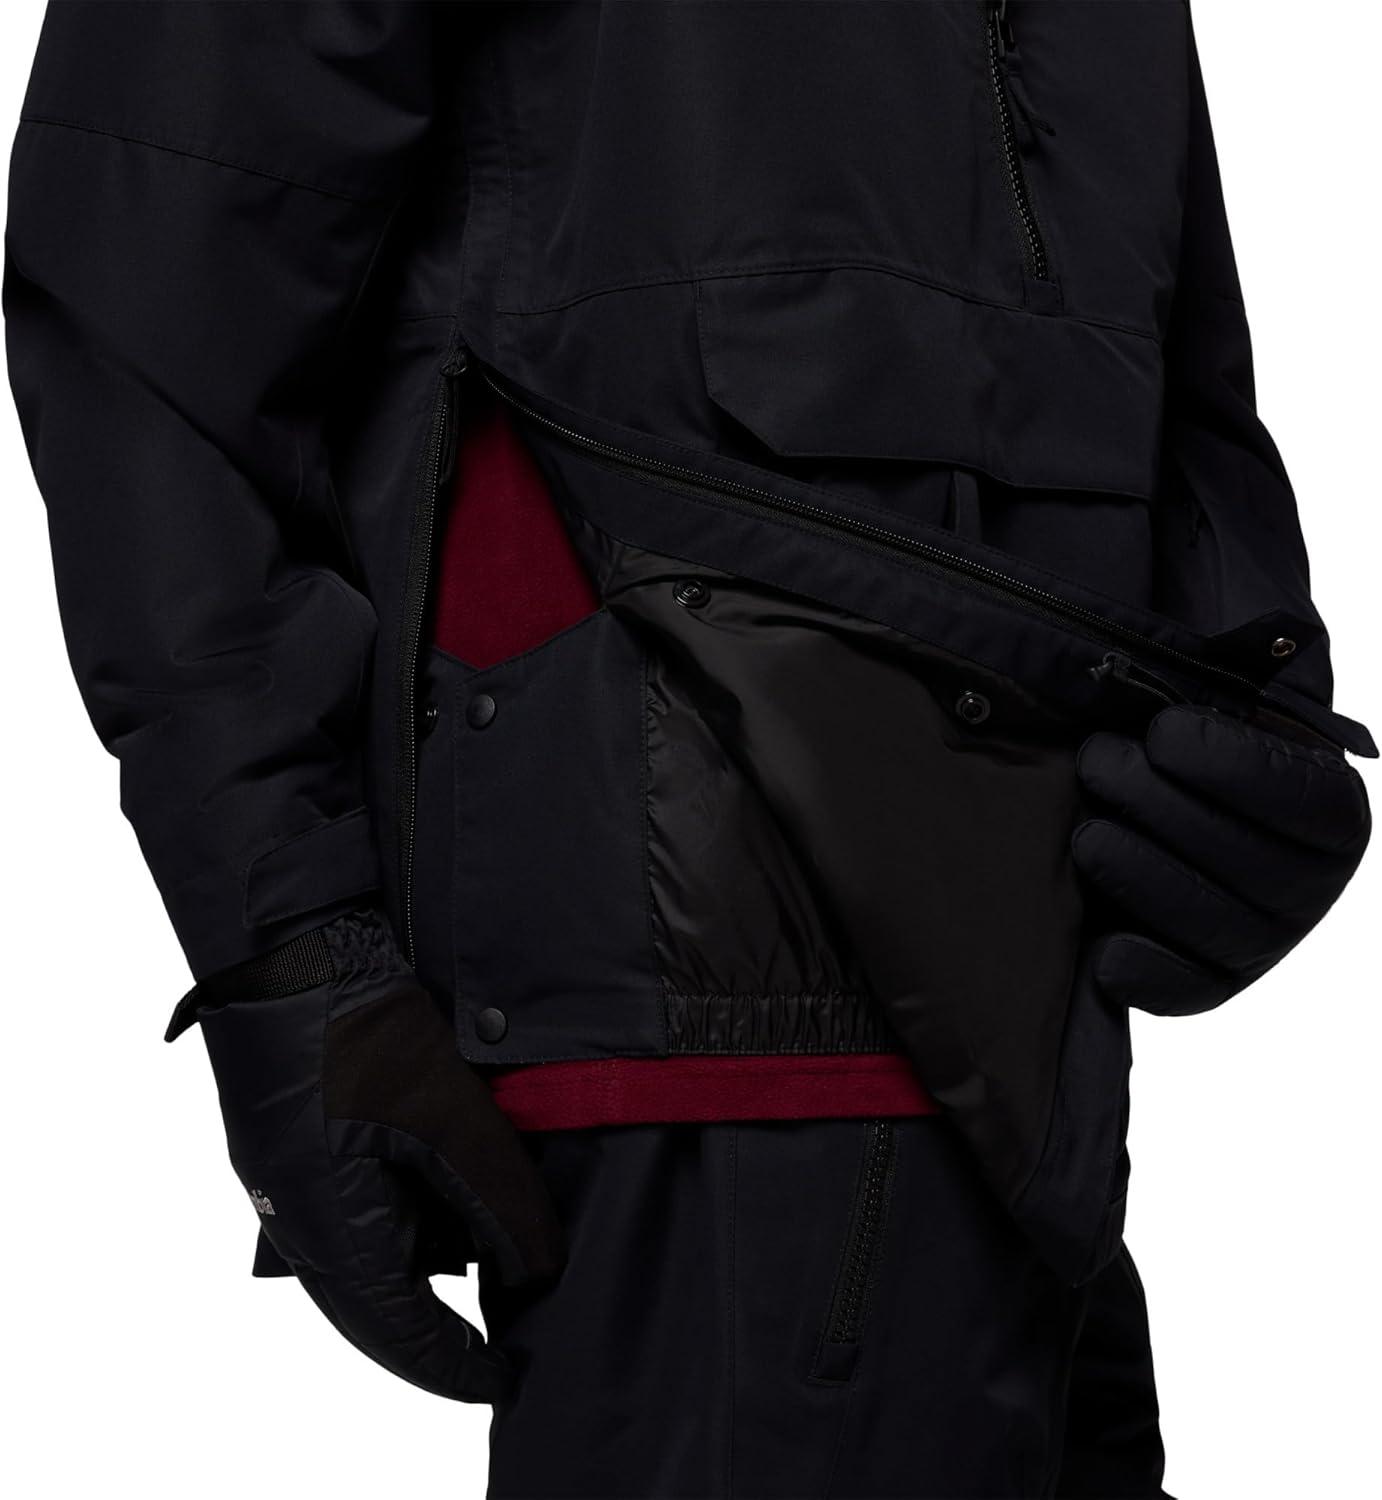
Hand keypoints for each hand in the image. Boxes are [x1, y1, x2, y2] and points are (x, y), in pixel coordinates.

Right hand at [186, 913, 562, 1401]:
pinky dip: (393, 1228)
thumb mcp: (449, 1115)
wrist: (284, 956)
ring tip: (479, 1278)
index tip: (502, 1383)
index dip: (454, 1365)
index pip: (398, 1333)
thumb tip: (535, 1267)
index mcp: (329, 1229)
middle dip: (433, 1335)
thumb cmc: (361, 1032)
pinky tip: (437, 1210)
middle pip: (371, 1309)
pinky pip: (343, 1219)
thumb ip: (496, 1198)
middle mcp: (295, 1223)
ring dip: (413, 1277)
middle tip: (492, 1350)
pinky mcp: (285, 1154)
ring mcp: (283, 1188)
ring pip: (357, 1263)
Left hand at [1071, 706, 1369, 1015]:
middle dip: (1159, 806)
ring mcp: (1262, 939)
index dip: (1230, 765)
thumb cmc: (1179, 743)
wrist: (1148, 800)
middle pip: (1244, 859)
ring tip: (1086, 833)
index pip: (1298, 796)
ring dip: (1141, 875)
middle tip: (1097, 763)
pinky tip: (1105, 952)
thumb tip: (1257, 636)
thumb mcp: (1214, 701)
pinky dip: (1146, 974)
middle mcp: (1309, 882)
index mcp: (1329, 810)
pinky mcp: (1208, 981)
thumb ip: (1231, 678)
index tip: (1164, 731)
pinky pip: (1187, 991)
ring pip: (1212, 922)